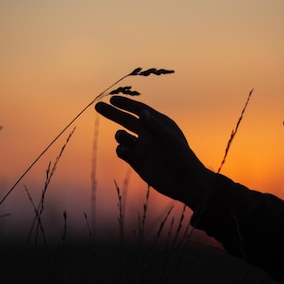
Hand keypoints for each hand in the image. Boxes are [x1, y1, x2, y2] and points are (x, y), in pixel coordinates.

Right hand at [95, 96, 213, 209]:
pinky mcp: (137, 161)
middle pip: (127, 120)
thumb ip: (155, 128)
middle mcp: (150, 134)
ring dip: (119, 135)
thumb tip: (142, 112)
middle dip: (112, 113)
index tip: (112, 99)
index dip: (126, 104)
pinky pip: (123, 151)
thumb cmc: (183, 159)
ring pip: (123, 136)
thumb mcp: (170, 141)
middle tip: (98, 106)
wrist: (185, 184)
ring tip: (122, 137)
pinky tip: (124, 151)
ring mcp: (142, 148)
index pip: (140, 110)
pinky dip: (120, 149)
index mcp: (160, 124)